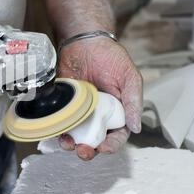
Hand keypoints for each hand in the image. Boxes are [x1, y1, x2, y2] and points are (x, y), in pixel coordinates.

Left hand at [57, 36, 142, 160]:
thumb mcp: (129, 77)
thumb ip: (133, 101)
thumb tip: (136, 127)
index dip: (112, 145)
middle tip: (83, 151)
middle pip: (94, 140)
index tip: (104, 147)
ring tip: (68, 144)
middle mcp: (98, 115)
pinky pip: (60, 122)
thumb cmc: (110, 57)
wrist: (84, 42)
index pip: (117, 135)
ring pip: (75, 135)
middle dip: (89, 150)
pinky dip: (58, 130)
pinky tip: (57, 131)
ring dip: (71, 144)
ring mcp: (80, 111)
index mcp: (118, 111)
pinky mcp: (64, 105)